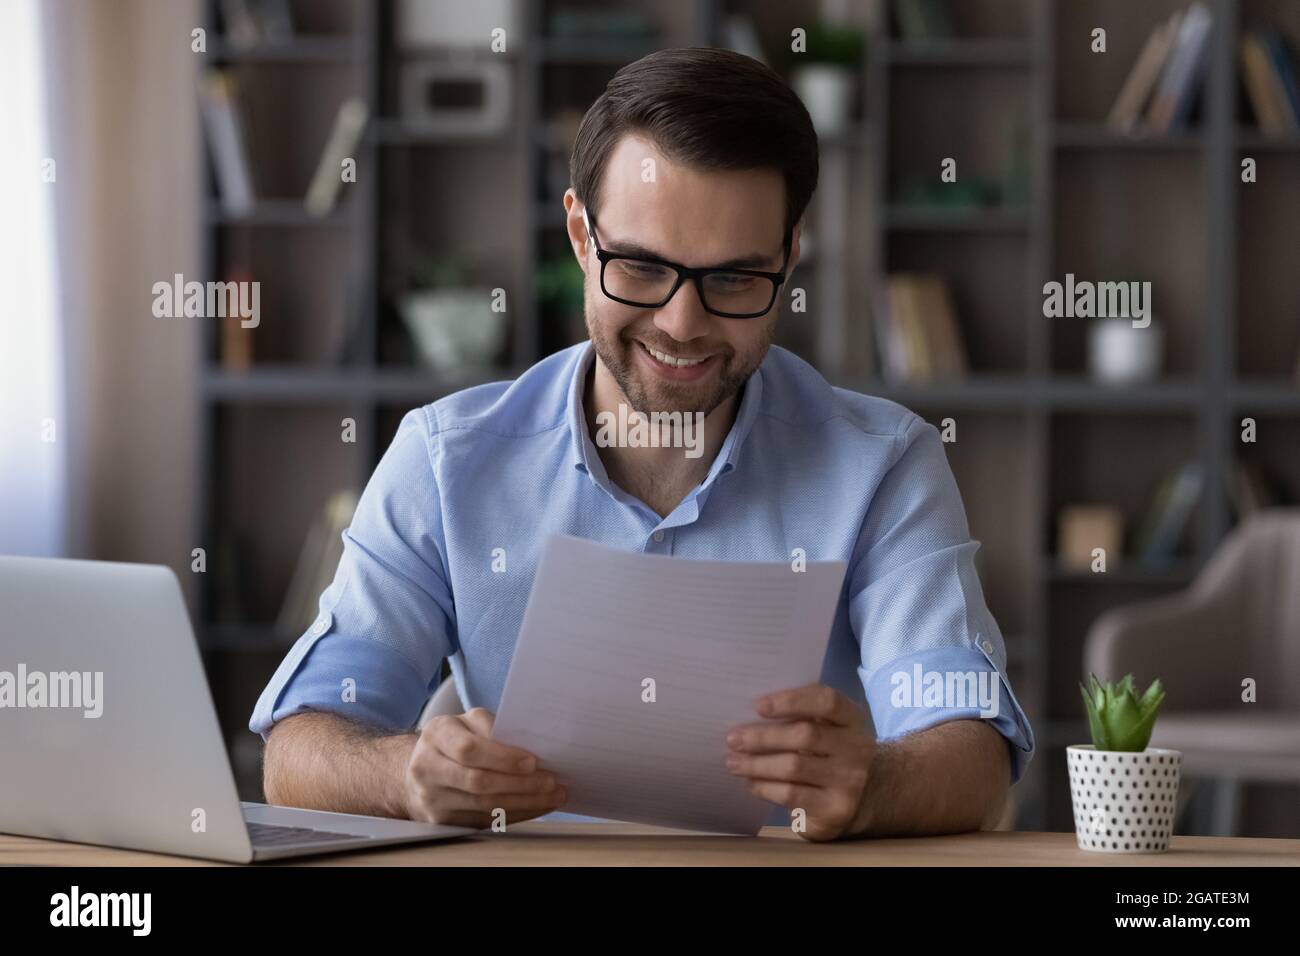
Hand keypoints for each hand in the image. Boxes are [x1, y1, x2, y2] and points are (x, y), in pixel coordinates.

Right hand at [403, 707, 566, 827]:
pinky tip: (535, 806)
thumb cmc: (456, 738)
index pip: (469, 749)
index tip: (533, 762)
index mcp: (436, 734)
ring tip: (553, 796)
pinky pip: (483, 820)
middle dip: (520, 784)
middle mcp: (426, 767)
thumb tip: (533, 744)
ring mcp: (431, 797)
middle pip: (477, 782)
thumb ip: (494, 728)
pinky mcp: (441, 820)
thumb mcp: (470, 721)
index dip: (503, 758)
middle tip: (551, 782)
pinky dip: (515, 814)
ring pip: (483, 805)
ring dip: (524, 802)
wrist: (422, 766)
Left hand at [725, 684, 875, 841]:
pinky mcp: (836, 809)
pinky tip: (751, 783)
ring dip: (757, 764)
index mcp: (852, 718)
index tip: (758, 706)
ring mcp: (850, 781)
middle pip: (805, 735)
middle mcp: (857, 748)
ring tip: (733, 762)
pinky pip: (792, 795)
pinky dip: (765, 787)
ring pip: (794, 767)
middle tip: (732, 738)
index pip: (826, 701)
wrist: (865, 797)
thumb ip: (800, 716)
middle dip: (763, 736)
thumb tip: (748, 716)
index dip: (791, 700)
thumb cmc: (831, 752)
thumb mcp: (828, 728)